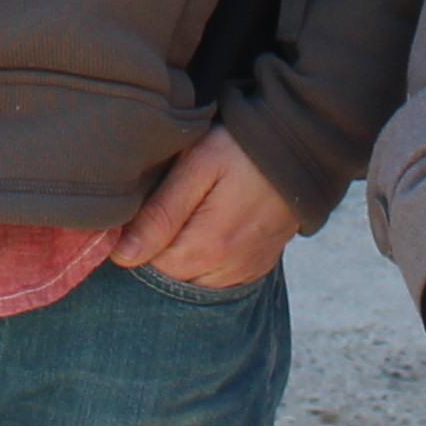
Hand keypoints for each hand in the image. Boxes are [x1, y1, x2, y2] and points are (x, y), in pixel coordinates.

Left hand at [109, 126, 312, 289]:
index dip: (134, 237)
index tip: (137, 207)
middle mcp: (228, 270)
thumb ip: (160, 213)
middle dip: (157, 248)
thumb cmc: (243, 148)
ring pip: (193, 280)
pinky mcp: (258, 266)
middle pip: (170, 276)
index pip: (147, 265)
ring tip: (188, 213)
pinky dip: (207, 260)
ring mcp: (246, 271)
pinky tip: (208, 227)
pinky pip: (219, 278)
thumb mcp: (197, 166)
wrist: (303, 144)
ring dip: (182, 255)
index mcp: (208, 247)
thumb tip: (121, 255)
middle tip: (164, 205)